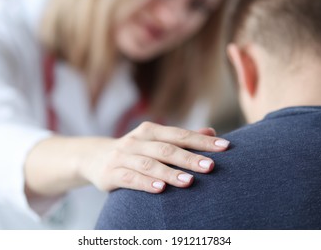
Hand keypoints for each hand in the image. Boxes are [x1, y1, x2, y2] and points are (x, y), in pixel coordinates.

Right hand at [80, 122, 228, 192]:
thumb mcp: (155, 140)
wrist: (95, 157)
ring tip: (189, 181)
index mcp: (150, 130)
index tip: (225, 147)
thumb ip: (182, 137)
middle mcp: (137, 141)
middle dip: (189, 158)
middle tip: (210, 166)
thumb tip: (211, 132)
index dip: (202, 141)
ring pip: (149, 164)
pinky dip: (146, 183)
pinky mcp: (112, 173)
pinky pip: (130, 179)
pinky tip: (161, 189)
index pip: (180, 135)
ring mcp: (123, 156)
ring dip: (169, 173)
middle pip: (166, 149)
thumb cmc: (135, 150)